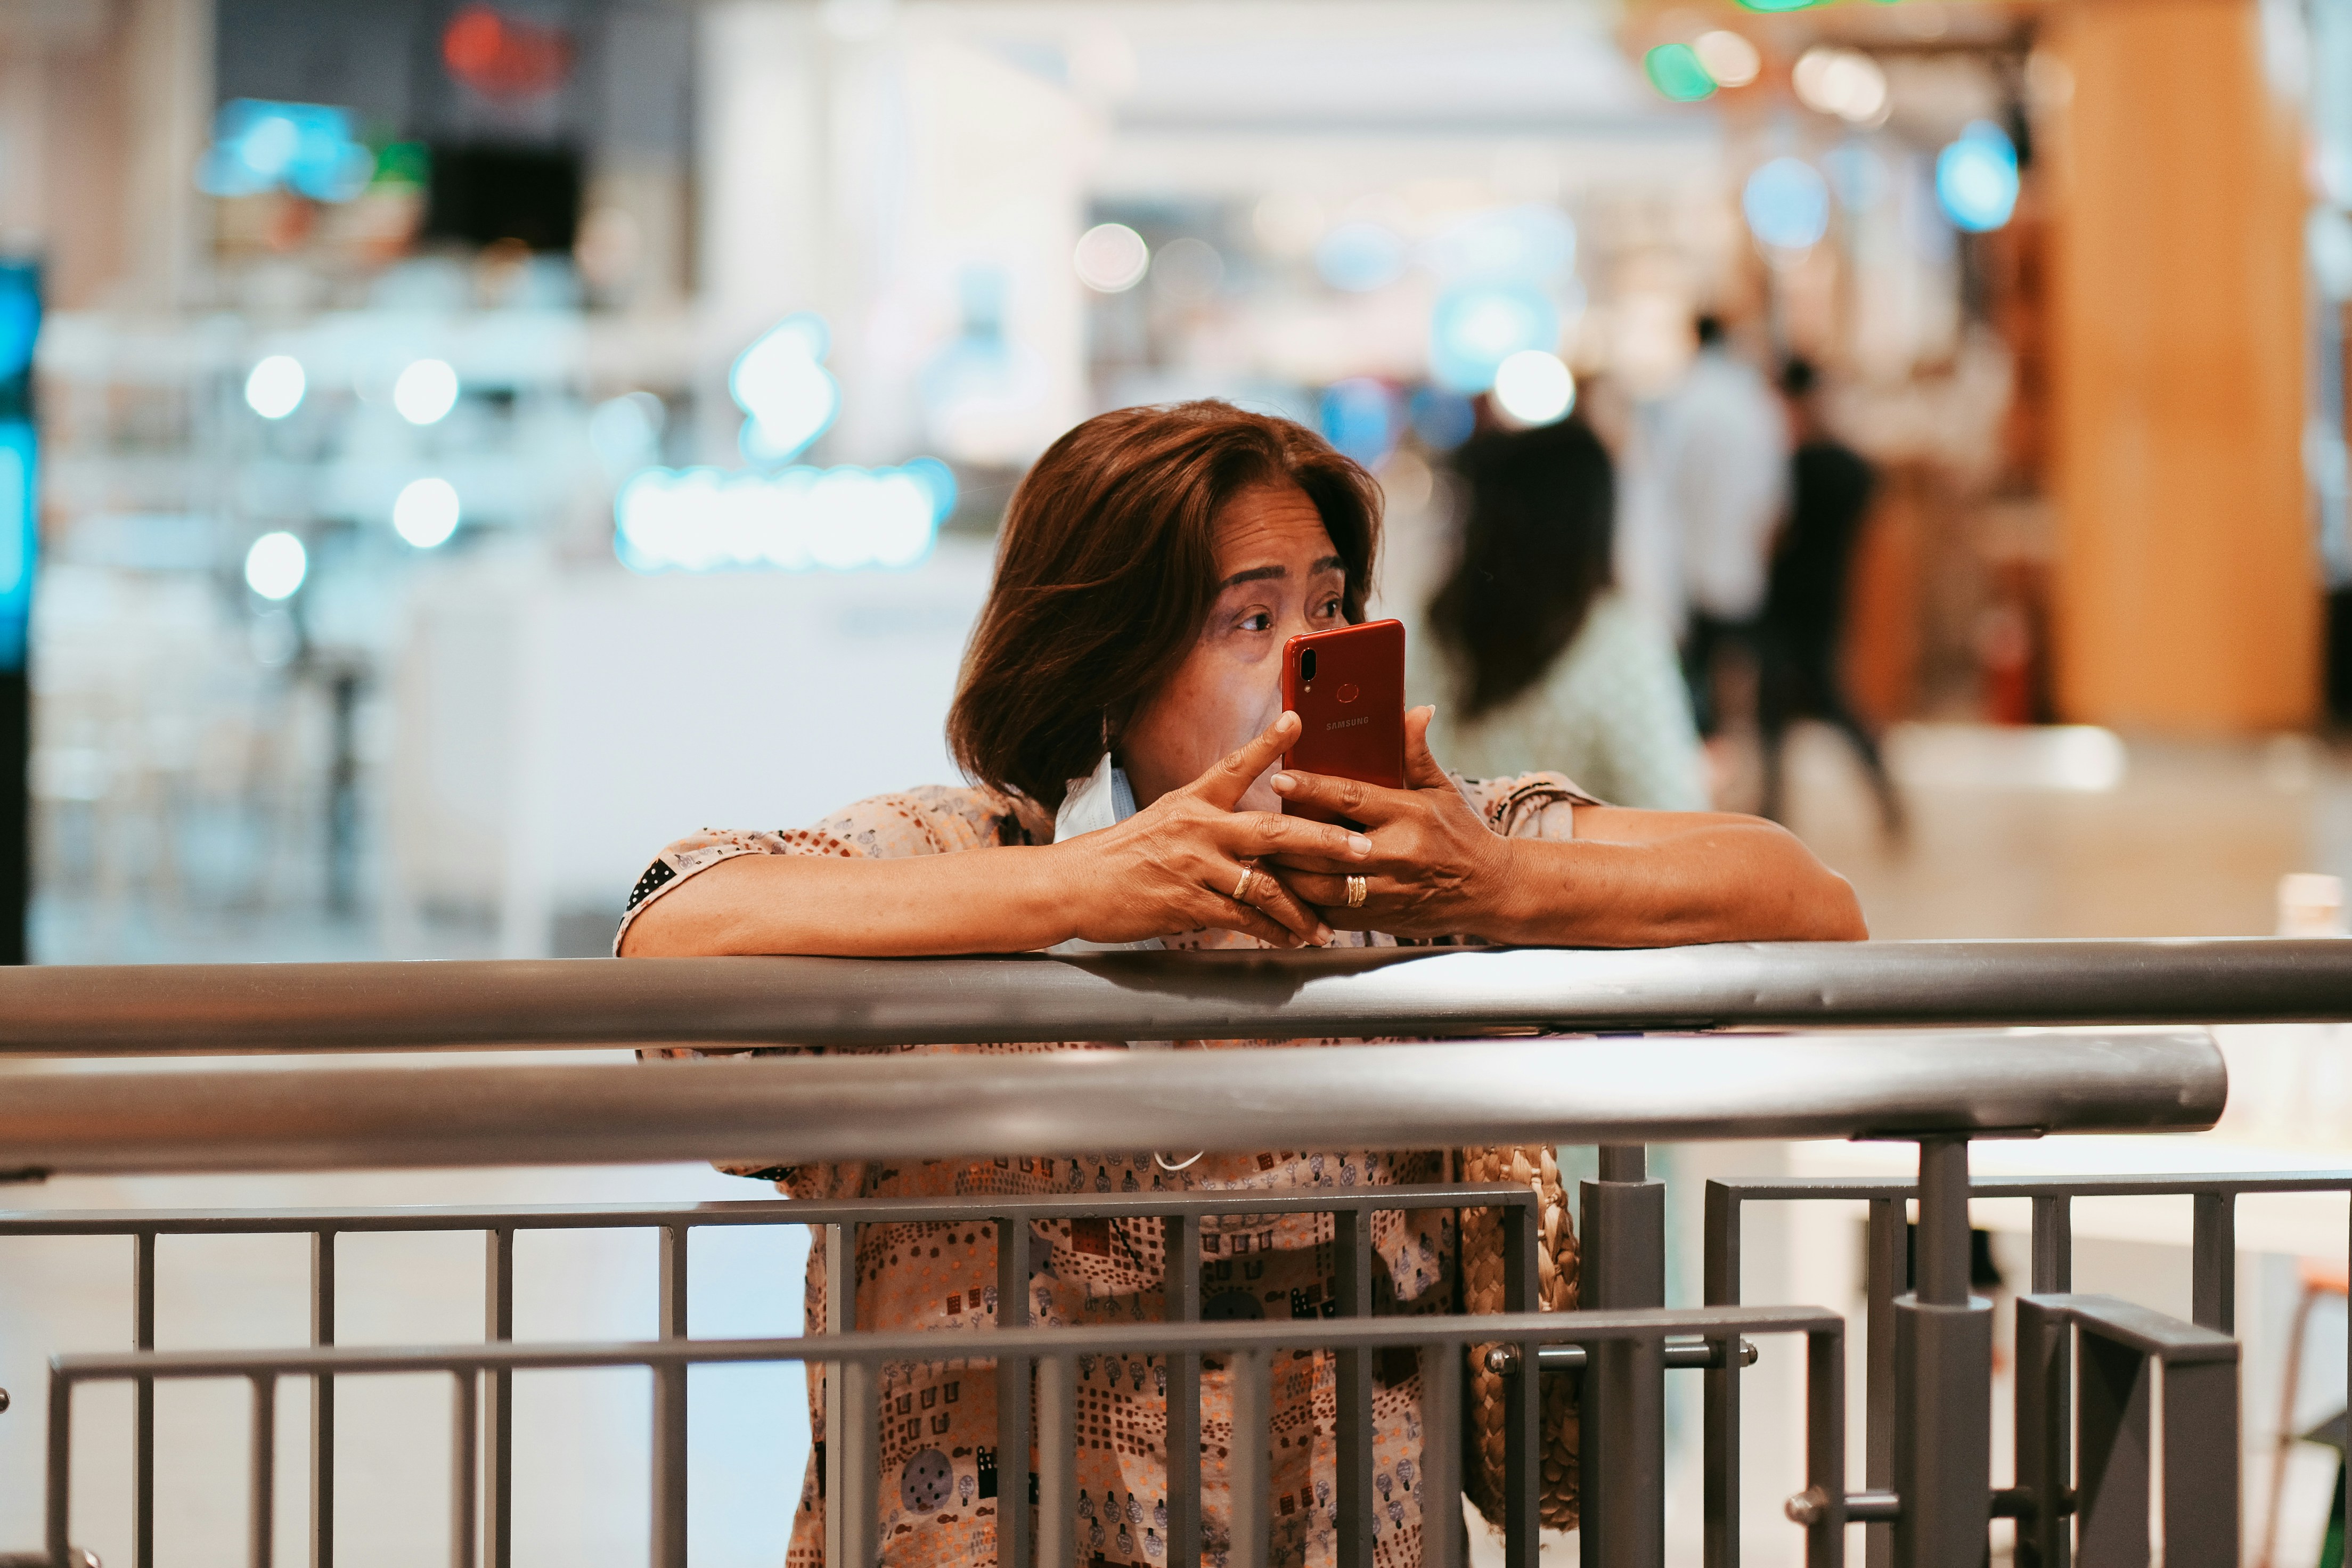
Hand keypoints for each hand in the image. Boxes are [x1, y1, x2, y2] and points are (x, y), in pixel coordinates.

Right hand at [1051, 711, 1374, 948]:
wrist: (1075, 885)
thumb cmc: (1122, 855)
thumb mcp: (1165, 819)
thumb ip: (1209, 817)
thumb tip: (1253, 830)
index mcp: (1193, 801)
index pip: (1236, 766)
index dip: (1269, 744)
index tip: (1298, 721)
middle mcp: (1198, 828)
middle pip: (1273, 831)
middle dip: (1324, 842)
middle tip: (1362, 850)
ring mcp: (1193, 866)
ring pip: (1264, 887)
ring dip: (1302, 909)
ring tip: (1326, 925)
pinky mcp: (1185, 903)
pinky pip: (1240, 920)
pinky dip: (1270, 931)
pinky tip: (1289, 938)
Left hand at [1265, 707, 1517, 937]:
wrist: (1491, 891)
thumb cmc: (1461, 836)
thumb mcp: (1442, 791)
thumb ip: (1416, 753)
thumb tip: (1413, 710)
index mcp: (1409, 815)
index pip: (1352, 798)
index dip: (1312, 787)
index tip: (1279, 778)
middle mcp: (1397, 854)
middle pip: (1327, 847)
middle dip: (1287, 838)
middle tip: (1252, 826)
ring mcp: (1388, 891)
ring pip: (1323, 886)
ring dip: (1287, 875)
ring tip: (1257, 859)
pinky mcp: (1382, 919)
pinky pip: (1332, 914)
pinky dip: (1305, 904)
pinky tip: (1281, 893)